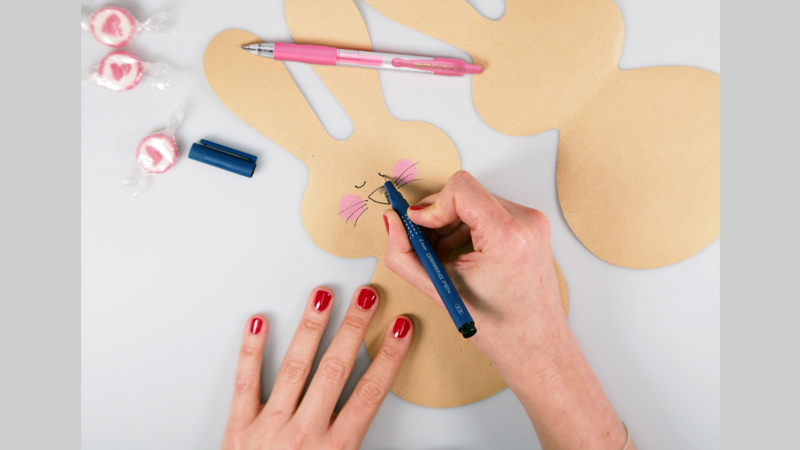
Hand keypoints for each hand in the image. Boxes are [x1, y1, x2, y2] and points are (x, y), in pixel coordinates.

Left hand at [221, 286, 413, 449]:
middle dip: (354, 328)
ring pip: (295, 367)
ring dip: (312, 327)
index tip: (400, 329)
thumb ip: (360, 448)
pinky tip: (258, 322)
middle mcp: (304, 433)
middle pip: (336, 369)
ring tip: (324, 295)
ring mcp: (269, 427)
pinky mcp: (238, 428)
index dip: (388, 357)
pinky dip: (250, 350)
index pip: (370, 393)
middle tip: (368, 296)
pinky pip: (244, 382)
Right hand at [384, 171, 562, 382]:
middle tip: (421, 243)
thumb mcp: (440, 290)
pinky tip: (457, 253)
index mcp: (508, 236)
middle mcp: (525, 222)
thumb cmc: (499, 329)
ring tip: (440, 255)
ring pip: (475, 201)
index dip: (431, 205)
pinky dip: (466, 227)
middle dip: (436, 217)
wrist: (537, 347)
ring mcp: (531, 222)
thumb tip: (392, 221)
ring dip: (449, 223)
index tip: (417, 225)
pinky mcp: (530, 227)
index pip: (461, 189)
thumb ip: (403, 253)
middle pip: (465, 194)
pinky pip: (488, 211)